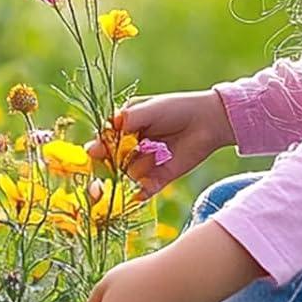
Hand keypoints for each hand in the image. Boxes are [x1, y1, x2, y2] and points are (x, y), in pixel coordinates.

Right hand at [87, 88, 234, 198]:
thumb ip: (129, 118)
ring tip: (139, 167)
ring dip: (128, 174)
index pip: (105, 140)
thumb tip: (109, 127)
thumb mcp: (150, 109)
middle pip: (112, 161)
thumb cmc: (177, 108)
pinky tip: (138, 193)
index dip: (99, 146)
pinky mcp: (159, 178)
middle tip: (105, 166)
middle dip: (107, 164)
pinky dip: (140, 192)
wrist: (208, 121)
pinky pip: (144, 190)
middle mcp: (132, 147)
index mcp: (126, 127)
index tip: (94, 151)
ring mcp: (145, 163)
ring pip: (127, 175)